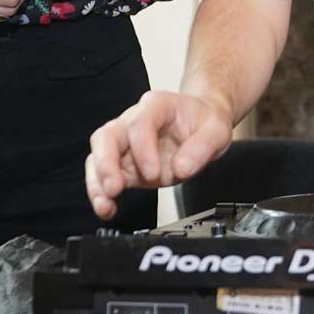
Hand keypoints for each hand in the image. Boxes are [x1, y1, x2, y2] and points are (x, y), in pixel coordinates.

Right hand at [85, 90, 233, 220]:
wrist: (201, 125)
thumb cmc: (204, 122)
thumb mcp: (216, 131)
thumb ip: (202, 148)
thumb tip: (182, 167)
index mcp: (157, 106)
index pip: (140, 122)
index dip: (142, 148)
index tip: (154, 173)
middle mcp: (134, 121)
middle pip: (107, 136)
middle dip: (106, 163)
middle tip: (115, 187)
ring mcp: (125, 143)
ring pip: (97, 156)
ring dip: (97, 181)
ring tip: (105, 203)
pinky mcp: (123, 164)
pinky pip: (102, 175)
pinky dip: (100, 192)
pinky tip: (106, 207)